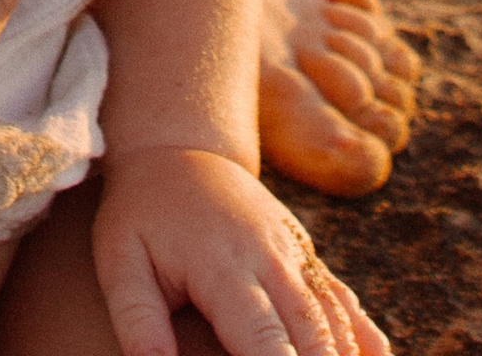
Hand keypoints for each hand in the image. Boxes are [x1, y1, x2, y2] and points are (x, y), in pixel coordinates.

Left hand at [92, 148, 386, 355]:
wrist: (177, 146)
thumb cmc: (142, 212)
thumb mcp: (119, 260)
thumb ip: (138, 321)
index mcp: (222, 266)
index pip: (264, 337)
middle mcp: (269, 258)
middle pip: (310, 333)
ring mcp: (293, 253)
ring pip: (334, 317)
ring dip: (344, 354)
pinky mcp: (304, 252)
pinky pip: (342, 297)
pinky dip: (362, 333)